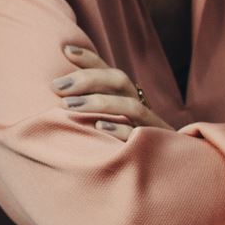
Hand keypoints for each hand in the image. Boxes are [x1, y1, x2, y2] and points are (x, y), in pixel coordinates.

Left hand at [53, 43, 173, 139]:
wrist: (170, 174)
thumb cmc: (126, 144)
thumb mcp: (108, 122)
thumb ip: (87, 104)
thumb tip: (54, 89)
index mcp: (128, 98)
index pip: (109, 71)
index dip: (90, 59)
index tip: (66, 49)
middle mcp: (140, 106)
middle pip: (119, 81)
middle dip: (87, 79)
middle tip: (56, 86)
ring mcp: (150, 126)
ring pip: (131, 106)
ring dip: (99, 102)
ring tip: (68, 105)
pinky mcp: (156, 147)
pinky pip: (141, 136)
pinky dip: (121, 130)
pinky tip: (98, 127)